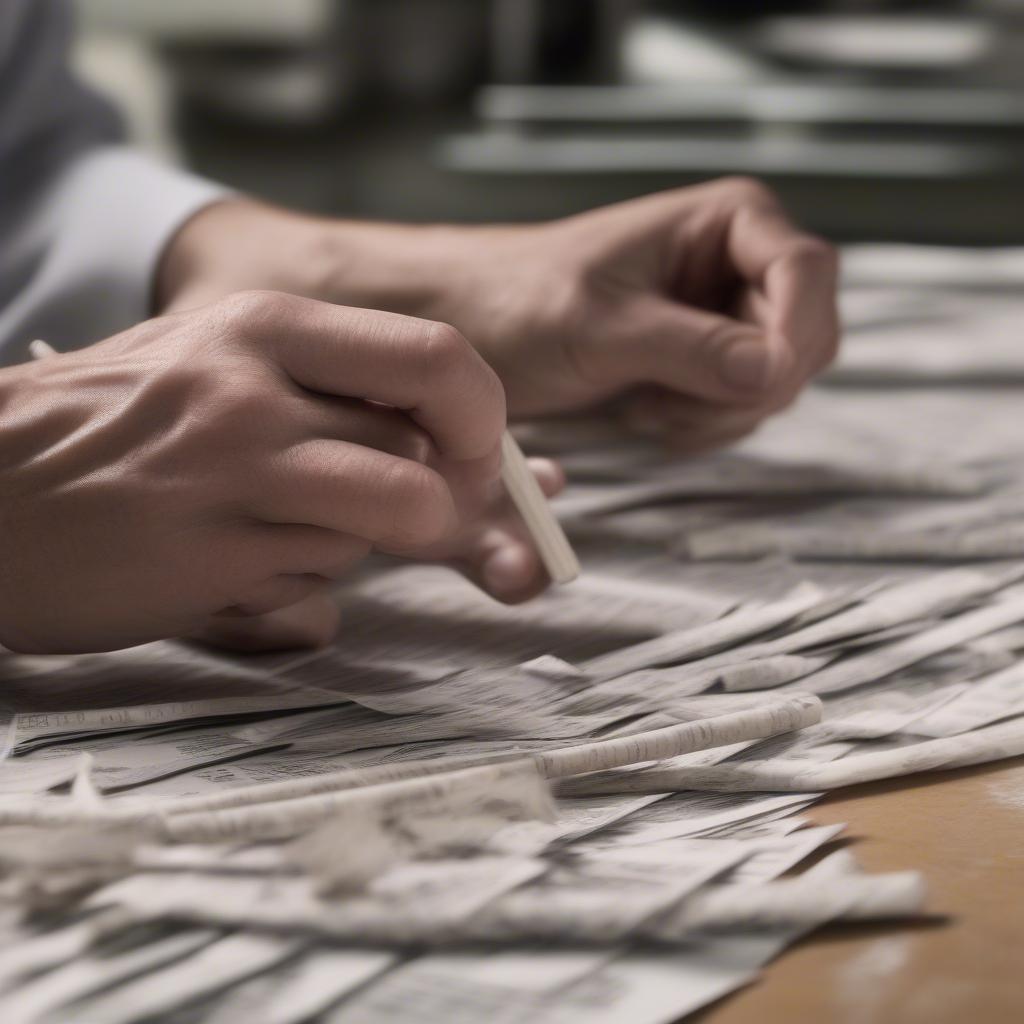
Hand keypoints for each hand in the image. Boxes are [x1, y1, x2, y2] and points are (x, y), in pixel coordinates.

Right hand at [0, 292, 552, 653]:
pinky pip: (323, 584)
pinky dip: (303, 585)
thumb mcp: (221, 365)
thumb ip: (340, 393)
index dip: (479, 419)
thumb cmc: (115, 429)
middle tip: (404, 510)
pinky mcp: (214, 559)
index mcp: (265, 326)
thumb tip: (477, 450)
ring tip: (285, 529)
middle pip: (427, 456)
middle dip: (439, 498)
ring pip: (388, 523)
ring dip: (362, 542)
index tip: (468, 452)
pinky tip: (232, 562)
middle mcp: (255, 391)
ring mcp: (233, 476)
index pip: (438, 360)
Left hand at [158, 178, 837, 451]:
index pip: (809, 272)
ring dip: (716, 414)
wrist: (478, 328)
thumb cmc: (522, 301)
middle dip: (747, 388)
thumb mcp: (602, 324)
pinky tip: (645, 410)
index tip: (760, 382)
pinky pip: (740, 409)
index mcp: (728, 221)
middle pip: (804, 339)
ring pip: (776, 384)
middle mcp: (739, 264)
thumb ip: (691, 346)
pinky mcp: (708, 361)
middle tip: (672, 401)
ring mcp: (727, 316)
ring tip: (643, 401)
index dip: (796, 333)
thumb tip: (773, 371)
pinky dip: (700, 425)